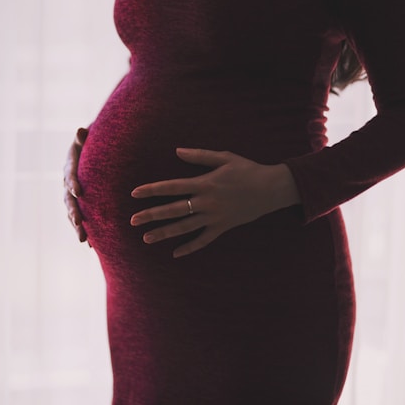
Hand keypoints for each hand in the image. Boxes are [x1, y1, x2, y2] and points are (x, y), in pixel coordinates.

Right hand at [63, 127, 90, 245]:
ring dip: (78, 227)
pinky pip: (81, 219)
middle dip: (74, 212)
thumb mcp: (87, 138)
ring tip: (84, 240)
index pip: (69, 175)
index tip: (78, 192)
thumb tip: (81, 130)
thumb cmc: (91, 143)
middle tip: (79, 223)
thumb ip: (84, 137)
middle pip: (68, 200)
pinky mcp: (80, 205)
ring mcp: (72, 196)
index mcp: (69, 167)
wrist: (92, 152)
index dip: (72, 183)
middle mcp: (68, 184)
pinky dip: (86, 231)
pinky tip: (92, 246)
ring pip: (72, 213)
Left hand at [130, 148, 299, 257]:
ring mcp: (214, 217)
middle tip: (132, 221)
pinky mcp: (223, 227)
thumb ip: (199, 156)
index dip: (152, 190)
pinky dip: (190, 247)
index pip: (171, 187)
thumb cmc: (247, 169)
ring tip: (146, 238)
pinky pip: (204, 240)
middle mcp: (206, 202)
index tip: (135, 193)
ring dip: (164, 233)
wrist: (272, 188)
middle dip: (151, 215)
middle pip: (173, 210)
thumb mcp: (224, 157)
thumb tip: (177, 151)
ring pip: (184, 227)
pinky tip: (176, 254)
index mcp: (204, 183)